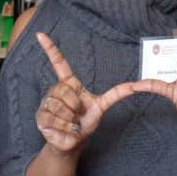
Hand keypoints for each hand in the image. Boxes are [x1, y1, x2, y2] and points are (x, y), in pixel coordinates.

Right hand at [34, 32, 138, 154]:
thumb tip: (135, 85)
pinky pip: (53, 118)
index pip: (58, 62)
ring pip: (59, 106)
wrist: (75, 141)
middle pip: (65, 90)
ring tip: (72, 122)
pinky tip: (66, 129)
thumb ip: (116, 94)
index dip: (50, 48)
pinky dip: (65, 127)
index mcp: (69, 83)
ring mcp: (46, 103)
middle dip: (76, 106)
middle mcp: (55, 90)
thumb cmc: (86, 121)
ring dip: (71, 119)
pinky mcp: (40, 117)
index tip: (40, 34)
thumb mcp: (102, 106)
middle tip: (78, 114)